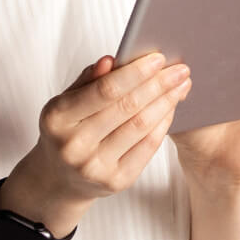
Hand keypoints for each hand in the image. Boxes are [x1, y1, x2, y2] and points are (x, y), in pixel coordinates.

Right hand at [0, 52, 191, 236]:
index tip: (158, 58)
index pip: (104, 90)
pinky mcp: (116, 182)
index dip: (134, 73)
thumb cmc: (66, 131)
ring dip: (166, 102)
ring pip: (140, 126)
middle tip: (180, 69)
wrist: (60, 179)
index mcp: (57, 118)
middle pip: (126, 107)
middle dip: (158, 85)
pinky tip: (171, 108)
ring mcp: (95, 167)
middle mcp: (74, 145)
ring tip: (181, 85)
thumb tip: (112, 60)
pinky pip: (147, 147)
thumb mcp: (66, 102)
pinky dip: (162, 124)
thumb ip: (88, 80)